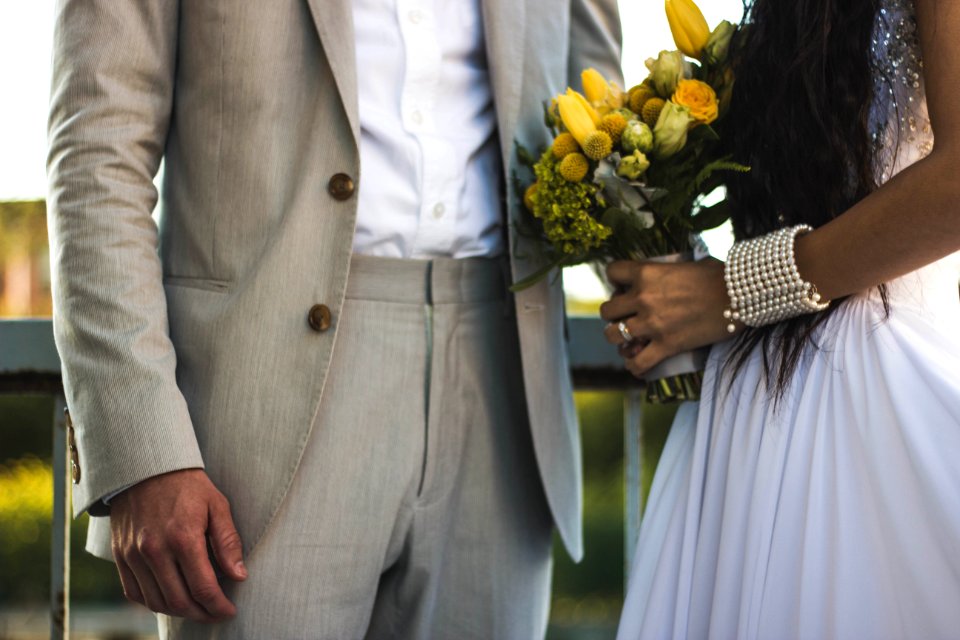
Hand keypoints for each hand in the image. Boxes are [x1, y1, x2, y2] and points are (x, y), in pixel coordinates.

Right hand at [110, 469, 246, 622]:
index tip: (229, 611)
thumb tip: (239, 576)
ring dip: (179, 612)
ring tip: (197, 608)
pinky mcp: (120, 556)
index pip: (203, 587)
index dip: (218, 606)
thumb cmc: (188, 486)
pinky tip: (171, 598)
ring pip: (156, 602)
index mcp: (184, 537)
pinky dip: (153, 603)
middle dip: (202, 614)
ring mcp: (134, 555)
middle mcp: (155, 550)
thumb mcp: (217, 505)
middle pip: (179, 601)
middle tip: (215, 613)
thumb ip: (228, 542)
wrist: (146, 467)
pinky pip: (135, 593)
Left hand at [600, 257, 735, 376]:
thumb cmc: (721, 275)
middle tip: (626, 316)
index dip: (615, 280)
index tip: (624, 286)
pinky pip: (638, 362)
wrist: (741, 295)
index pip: (612, 272)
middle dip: (614, 314)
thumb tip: (668, 272)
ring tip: (629, 339)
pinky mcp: (667, 345)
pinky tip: (637, 363)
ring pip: (613, 336)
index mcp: (647, 272)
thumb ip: (669, 270)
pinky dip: (634, 365)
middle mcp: (643, 297)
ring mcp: (653, 323)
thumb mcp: (688, 264)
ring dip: (619, 338)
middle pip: (607, 310)